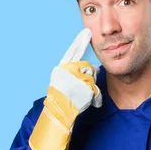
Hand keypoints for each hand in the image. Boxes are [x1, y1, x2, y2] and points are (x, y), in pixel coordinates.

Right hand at [28, 28, 101, 149]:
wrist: (56, 118)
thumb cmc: (60, 103)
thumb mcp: (65, 85)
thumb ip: (74, 74)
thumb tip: (88, 69)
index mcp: (61, 69)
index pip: (72, 52)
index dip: (79, 42)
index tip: (87, 31)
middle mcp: (65, 72)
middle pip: (86, 68)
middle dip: (88, 79)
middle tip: (81, 89)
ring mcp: (73, 80)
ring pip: (91, 78)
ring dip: (91, 90)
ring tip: (83, 99)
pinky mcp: (81, 89)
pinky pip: (94, 89)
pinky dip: (94, 97)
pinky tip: (87, 102)